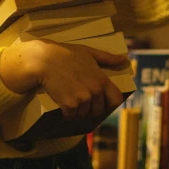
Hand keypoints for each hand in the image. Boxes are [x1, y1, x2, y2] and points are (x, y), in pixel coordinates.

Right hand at [0, 39, 125, 119]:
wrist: (45, 60)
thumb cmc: (66, 54)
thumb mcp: (89, 52)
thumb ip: (107, 58)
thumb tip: (123, 59)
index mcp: (102, 79)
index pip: (116, 100)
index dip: (110, 104)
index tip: (103, 103)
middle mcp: (95, 91)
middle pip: (98, 110)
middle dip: (90, 108)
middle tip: (80, 100)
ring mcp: (83, 99)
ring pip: (84, 114)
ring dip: (77, 111)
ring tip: (69, 98)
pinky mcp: (70, 105)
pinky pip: (71, 116)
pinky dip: (66, 113)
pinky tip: (62, 103)